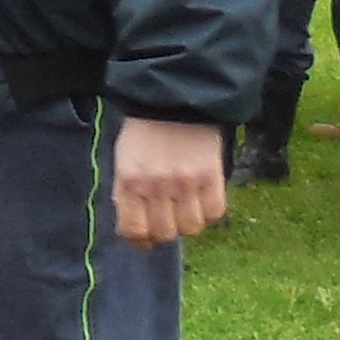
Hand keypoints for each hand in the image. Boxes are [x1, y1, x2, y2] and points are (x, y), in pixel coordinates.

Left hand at [110, 117, 226, 245]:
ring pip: (191, 228)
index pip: (133, 231)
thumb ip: (128, 192)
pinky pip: (215, 213)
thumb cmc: (146, 130)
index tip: (145, 238)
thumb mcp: (125, 160)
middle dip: (165, 231)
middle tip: (168, 219)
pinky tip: (204, 200)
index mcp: (130, 182)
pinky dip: (210, 212)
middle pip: (164, 234)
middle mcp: (156, 187)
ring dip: (188, 222)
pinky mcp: (211, 176)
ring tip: (187, 208)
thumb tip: (137, 224)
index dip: (140, 240)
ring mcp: (185, 183)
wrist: (176, 98)